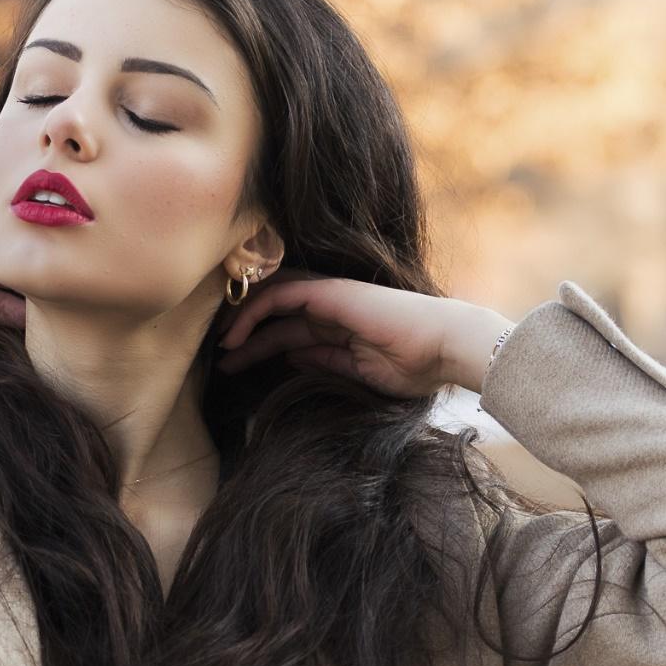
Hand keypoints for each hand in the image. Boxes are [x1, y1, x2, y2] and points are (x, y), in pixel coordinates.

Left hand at [215, 271, 508, 396]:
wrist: (447, 348)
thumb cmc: (418, 367)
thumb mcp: (359, 373)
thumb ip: (326, 363)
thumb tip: (293, 359)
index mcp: (341, 330)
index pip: (290, 334)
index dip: (260, 348)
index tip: (235, 368)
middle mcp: (332, 310)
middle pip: (276, 319)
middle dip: (244, 338)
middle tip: (218, 360)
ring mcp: (331, 298)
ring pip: (272, 302)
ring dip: (242, 324)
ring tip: (221, 350)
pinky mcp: (330, 292)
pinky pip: (281, 295)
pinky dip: (254, 311)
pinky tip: (236, 335)